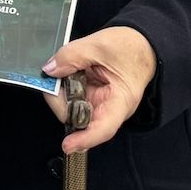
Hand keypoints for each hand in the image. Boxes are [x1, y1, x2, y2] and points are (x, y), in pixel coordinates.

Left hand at [42, 26, 157, 154]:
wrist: (140, 45)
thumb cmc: (130, 48)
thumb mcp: (99, 45)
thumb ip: (71, 56)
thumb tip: (50, 70)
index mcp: (120, 101)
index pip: (103, 128)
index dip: (85, 139)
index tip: (68, 145)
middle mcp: (109, 108)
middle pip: (79, 120)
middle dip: (61, 103)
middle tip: (53, 79)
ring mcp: (98, 104)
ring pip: (71, 110)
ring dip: (61, 94)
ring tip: (64, 70)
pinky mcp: (90, 97)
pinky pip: (71, 99)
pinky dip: (64, 88)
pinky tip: (66, 73)